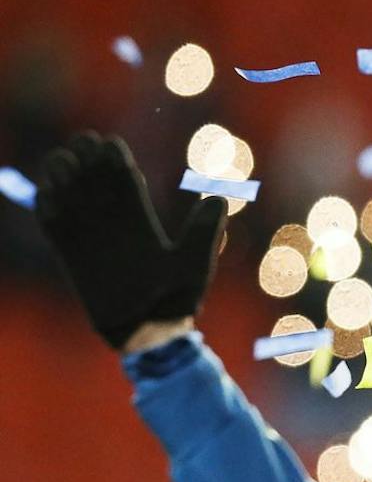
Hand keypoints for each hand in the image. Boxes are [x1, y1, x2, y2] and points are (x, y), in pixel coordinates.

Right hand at [35, 131, 224, 349]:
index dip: (108, 151)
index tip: (108, 149)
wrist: (148, 333)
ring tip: (63, 175)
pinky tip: (52, 201)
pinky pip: (47, 216)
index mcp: (139, 212)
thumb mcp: (194, 264)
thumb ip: (204, 232)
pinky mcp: (67, 250)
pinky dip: (44, 200)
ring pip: (63, 186)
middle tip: (80, 156)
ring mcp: (86, 232)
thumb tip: (217, 198)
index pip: (118, 167)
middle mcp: (109, 217)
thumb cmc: (177, 300)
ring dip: (57, 171)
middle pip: (87, 168)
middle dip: (79, 152)